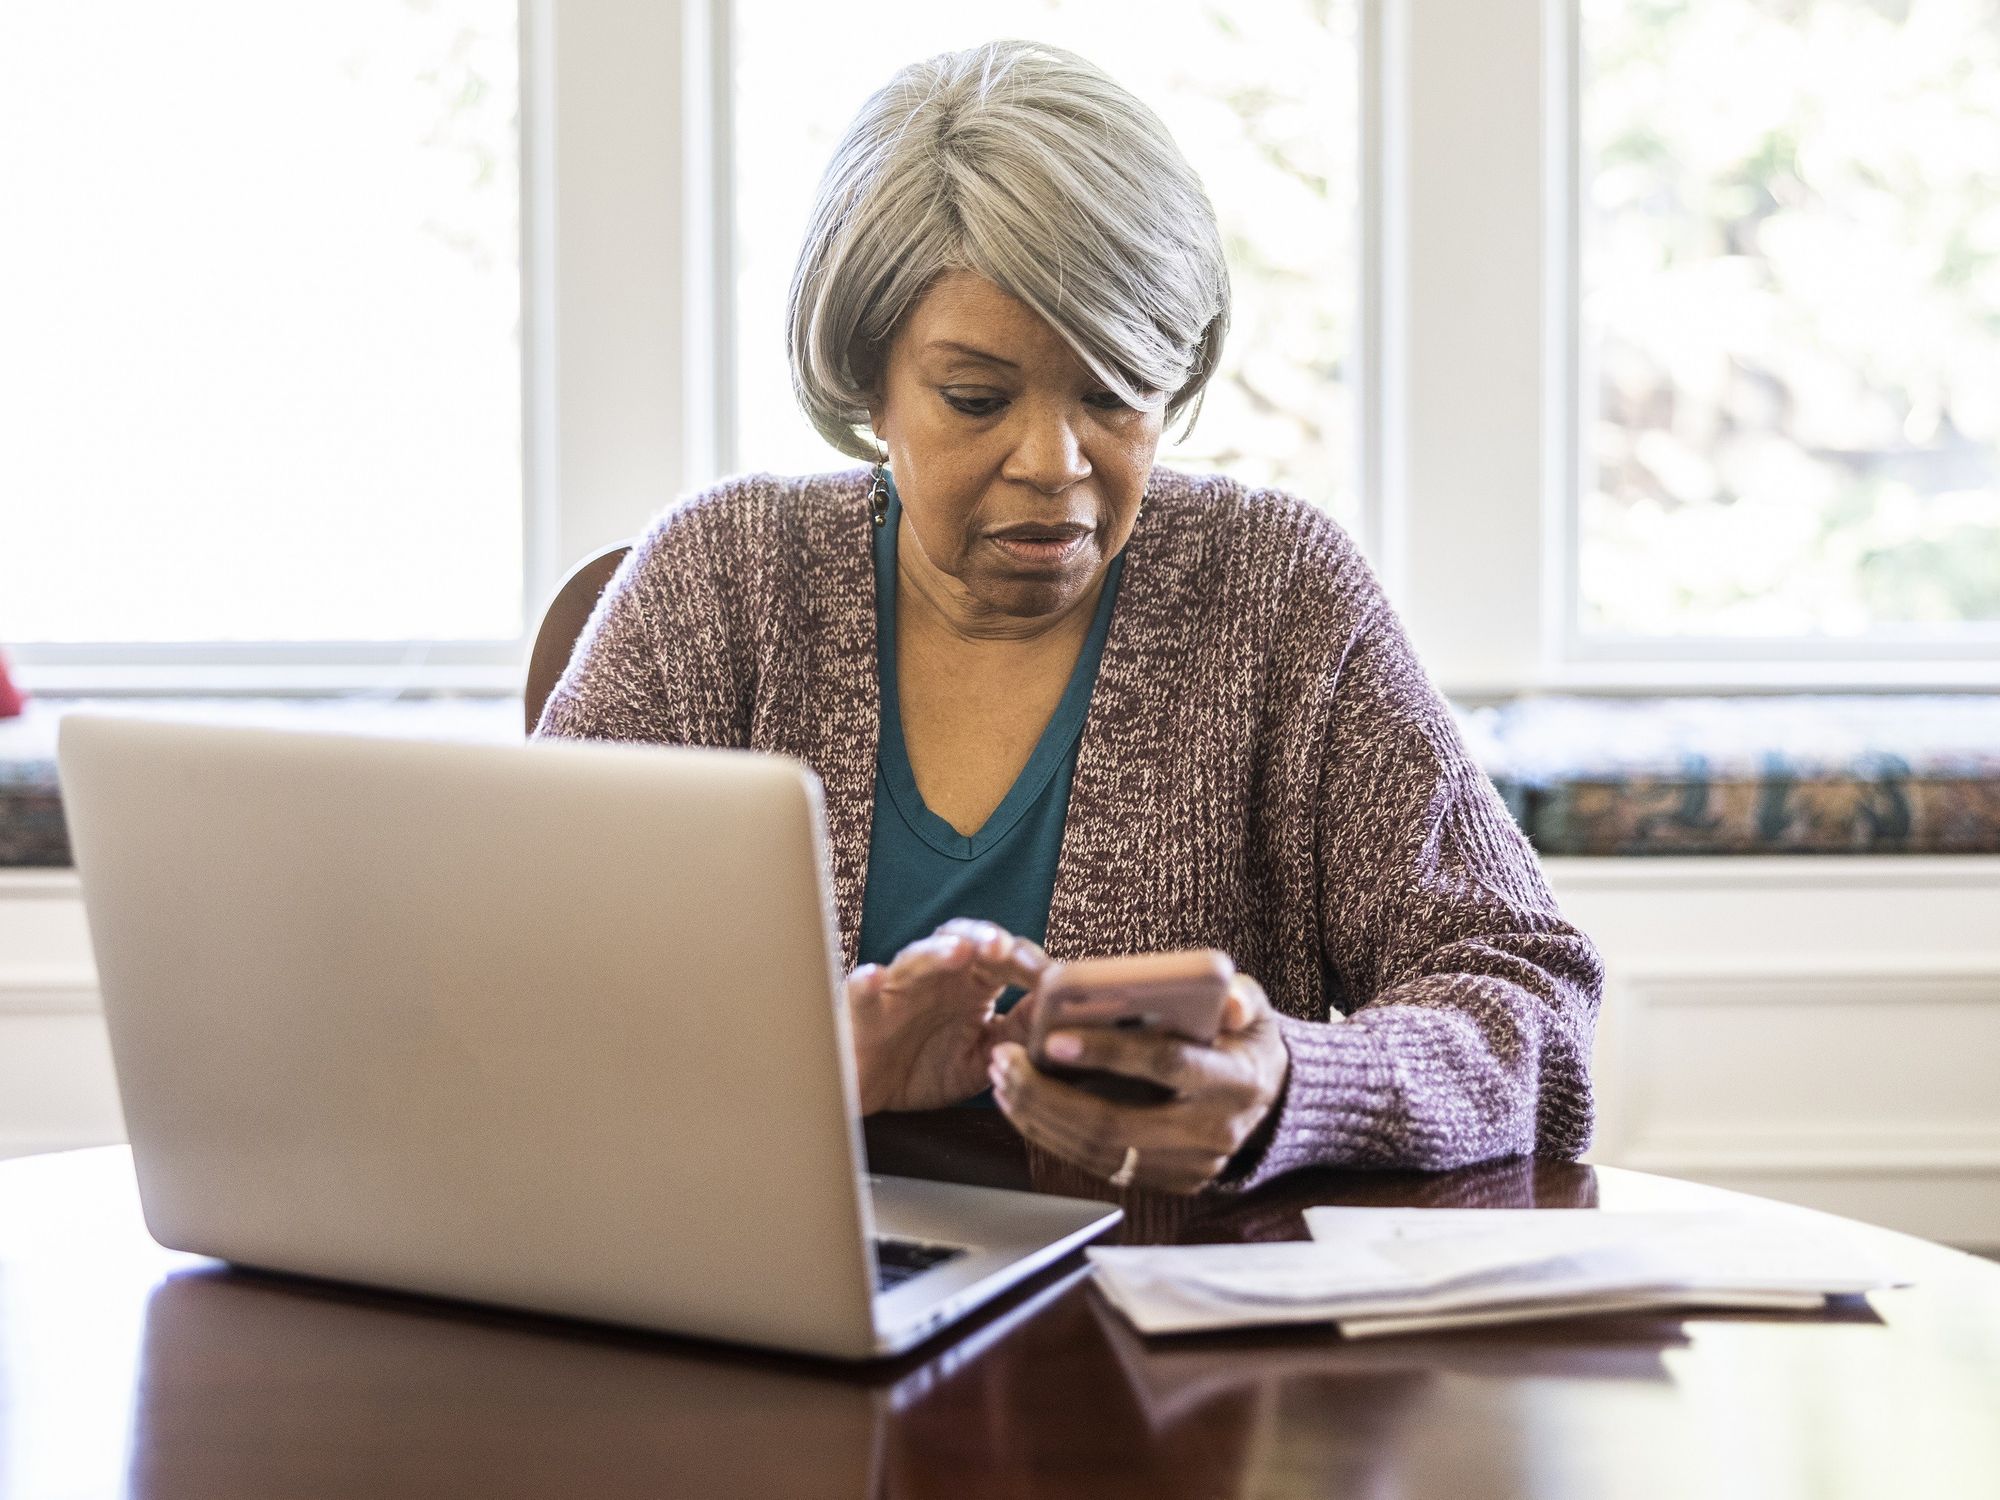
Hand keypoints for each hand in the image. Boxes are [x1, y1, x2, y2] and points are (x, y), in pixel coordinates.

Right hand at [845, 918, 1051, 1114]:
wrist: (874, 1094)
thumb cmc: (927, 1068)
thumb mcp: (984, 1056)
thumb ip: (1020, 1033)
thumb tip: (1064, 1012)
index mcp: (972, 984)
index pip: (1006, 959)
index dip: (1028, 962)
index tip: (1054, 978)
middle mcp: (938, 977)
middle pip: (964, 940)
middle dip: (986, 940)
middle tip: (1005, 949)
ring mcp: (899, 989)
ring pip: (917, 958)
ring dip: (937, 952)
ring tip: (959, 951)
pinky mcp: (862, 1011)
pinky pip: (860, 991)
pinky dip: (865, 983)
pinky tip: (873, 978)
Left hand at [987, 968, 1290, 1194]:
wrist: (1266, 1096)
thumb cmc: (1241, 1038)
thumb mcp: (1250, 1007)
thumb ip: (1237, 995)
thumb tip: (1227, 997)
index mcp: (1235, 1080)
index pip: (1164, 1065)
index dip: (1108, 1052)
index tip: (1052, 1038)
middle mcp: (1213, 1132)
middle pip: (1116, 1122)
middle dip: (1048, 1093)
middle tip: (1004, 1060)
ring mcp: (1191, 1166)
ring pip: (1099, 1150)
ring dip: (1040, 1116)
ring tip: (1003, 1078)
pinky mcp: (1170, 1182)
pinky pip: (1100, 1165)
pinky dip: (1055, 1136)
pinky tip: (1024, 1106)